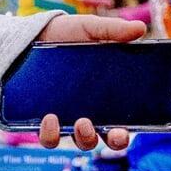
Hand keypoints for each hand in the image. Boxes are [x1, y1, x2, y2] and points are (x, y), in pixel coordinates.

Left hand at [33, 14, 144, 151]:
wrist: (30, 34)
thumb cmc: (65, 33)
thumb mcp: (89, 28)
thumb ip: (113, 30)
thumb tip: (140, 28)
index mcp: (105, 97)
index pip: (120, 124)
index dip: (124, 134)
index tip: (125, 132)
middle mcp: (87, 112)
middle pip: (104, 137)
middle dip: (111, 141)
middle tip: (111, 132)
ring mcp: (64, 117)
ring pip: (76, 141)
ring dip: (83, 138)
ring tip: (81, 122)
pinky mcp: (41, 117)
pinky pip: (48, 137)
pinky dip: (50, 134)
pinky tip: (50, 117)